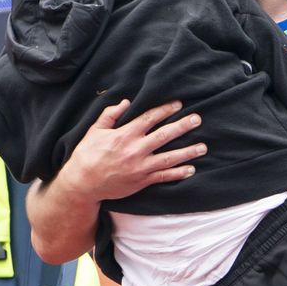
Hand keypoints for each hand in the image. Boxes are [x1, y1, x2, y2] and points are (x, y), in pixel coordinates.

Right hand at [62, 99, 206, 203]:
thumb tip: (126, 102)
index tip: (179, 104)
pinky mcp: (142, 181)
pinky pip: (164, 176)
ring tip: (203, 147)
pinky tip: (191, 169)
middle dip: (183, 126)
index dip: (165, 110)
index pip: (150, 118)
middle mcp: (136, 149)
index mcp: (125, 134)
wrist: (83, 183)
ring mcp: (141, 167)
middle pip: (165, 135)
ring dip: (188, 152)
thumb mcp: (95, 131)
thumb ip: (110, 115)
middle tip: (198, 119)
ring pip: (170, 157)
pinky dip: (179, 173)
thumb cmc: (87, 155)